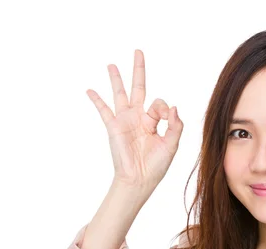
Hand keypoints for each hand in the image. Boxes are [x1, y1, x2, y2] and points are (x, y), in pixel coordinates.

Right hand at [86, 49, 183, 192]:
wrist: (139, 179)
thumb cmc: (156, 166)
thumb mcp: (171, 145)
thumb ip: (175, 125)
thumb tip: (174, 106)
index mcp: (154, 122)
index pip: (160, 103)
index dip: (165, 108)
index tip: (167, 117)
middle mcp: (138, 118)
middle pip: (139, 88)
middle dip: (139, 70)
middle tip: (138, 52)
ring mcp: (125, 121)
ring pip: (120, 94)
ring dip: (116, 79)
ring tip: (111, 65)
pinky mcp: (113, 127)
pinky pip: (103, 110)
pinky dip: (96, 100)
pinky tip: (90, 90)